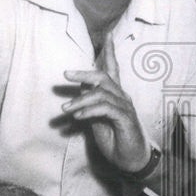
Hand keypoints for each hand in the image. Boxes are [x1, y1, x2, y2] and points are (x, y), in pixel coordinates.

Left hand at [63, 31, 152, 173]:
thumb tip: (80, 90)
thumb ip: (91, 104)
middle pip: (105, 77)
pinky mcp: (125, 120)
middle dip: (85, 74)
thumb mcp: (97, 120)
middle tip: (66, 74)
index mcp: (116, 96)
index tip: (107, 35)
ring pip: (102, 94)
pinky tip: (79, 117)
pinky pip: (107, 110)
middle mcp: (122, 98)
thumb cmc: (115, 139)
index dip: (110, 52)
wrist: (130, 160)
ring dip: (81, 100)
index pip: (113, 69)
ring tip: (65, 109)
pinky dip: (91, 111)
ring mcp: (125, 108)